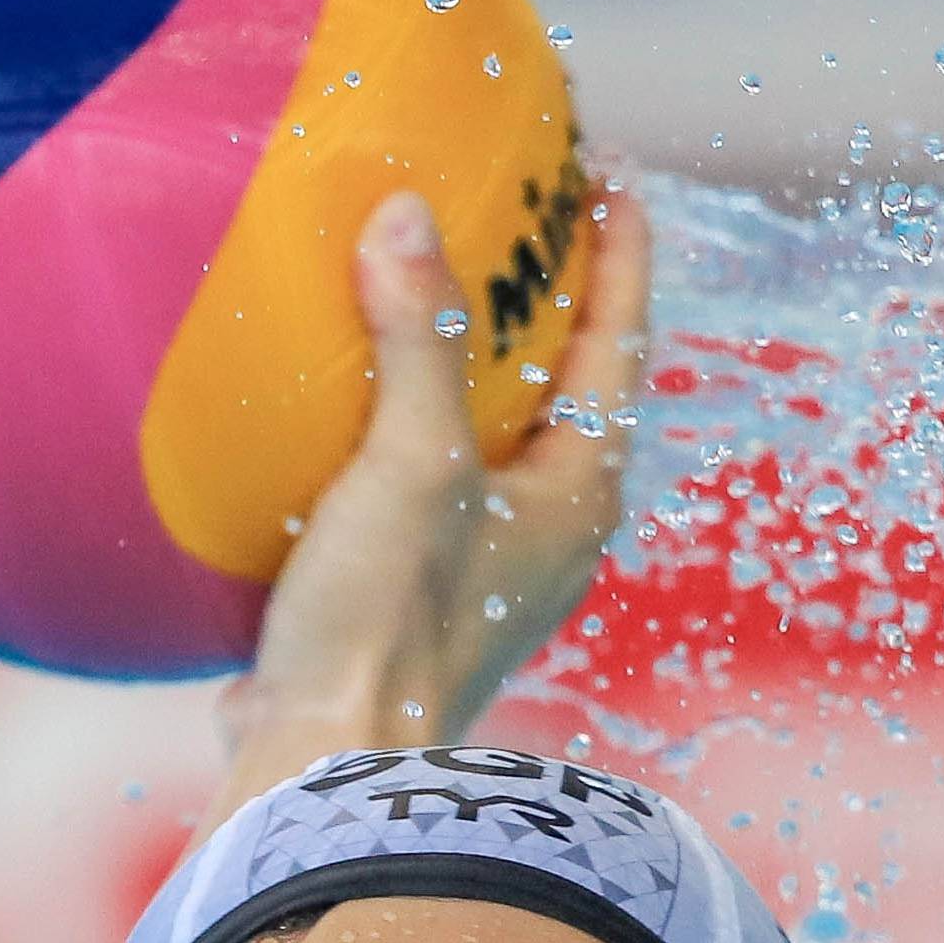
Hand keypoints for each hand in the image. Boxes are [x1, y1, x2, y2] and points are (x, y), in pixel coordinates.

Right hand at [212, 176, 651, 802]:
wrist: (325, 766)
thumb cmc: (393, 621)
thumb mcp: (413, 462)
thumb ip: (419, 338)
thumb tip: (408, 215)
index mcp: (578, 497)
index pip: (617, 347)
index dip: (616, 257)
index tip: (610, 176)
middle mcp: (546, 536)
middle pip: (563, 391)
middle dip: (542, 306)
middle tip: (516, 215)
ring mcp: (482, 573)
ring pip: (491, 439)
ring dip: (465, 367)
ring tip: (428, 287)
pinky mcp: (411, 598)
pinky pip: (419, 481)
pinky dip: (397, 423)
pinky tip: (343, 395)